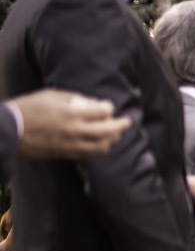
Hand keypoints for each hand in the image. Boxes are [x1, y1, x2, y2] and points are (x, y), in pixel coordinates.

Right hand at [11, 90, 131, 158]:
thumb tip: (92, 101)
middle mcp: (74, 131)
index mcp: (71, 113)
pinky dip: (98, 149)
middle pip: (108, 131)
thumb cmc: (28, 109)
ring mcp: (71, 145)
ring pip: (101, 146)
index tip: (109, 106)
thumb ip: (73, 97)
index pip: (102, 112)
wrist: (9, 131)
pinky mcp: (65, 154)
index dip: (109, 108)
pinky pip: (89, 155)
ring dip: (112, 140)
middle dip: (121, 125)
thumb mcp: (49, 95)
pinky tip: (101, 144)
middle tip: (127, 121)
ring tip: (115, 134)